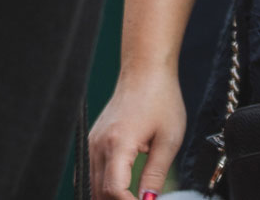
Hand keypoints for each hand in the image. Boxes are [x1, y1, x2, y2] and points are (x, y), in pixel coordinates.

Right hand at [89, 65, 185, 198]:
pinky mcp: (95, 139)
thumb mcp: (168, 140)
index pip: (114, 190)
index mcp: (118, 144)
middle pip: (99, 191)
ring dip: (110, 198)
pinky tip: (118, 193)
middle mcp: (99, 144)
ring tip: (133, 199)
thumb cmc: (160, 100)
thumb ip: (156, 175)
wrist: (144, 72)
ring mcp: (93, 141)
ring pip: (92, 183)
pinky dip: (102, 186)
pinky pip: (91, 170)